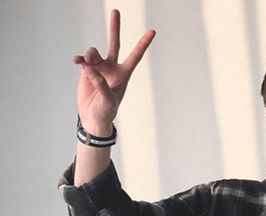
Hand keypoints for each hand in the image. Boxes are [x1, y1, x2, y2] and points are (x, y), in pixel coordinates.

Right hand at [73, 8, 155, 133]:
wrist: (93, 118)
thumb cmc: (106, 112)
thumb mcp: (107, 101)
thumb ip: (100, 84)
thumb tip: (91, 68)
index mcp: (123, 75)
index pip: (135, 56)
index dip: (142, 44)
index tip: (152, 31)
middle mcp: (112, 68)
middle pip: (115, 43)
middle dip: (114, 27)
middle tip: (116, 11)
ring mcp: (100, 68)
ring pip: (94, 51)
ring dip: (89, 55)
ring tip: (85, 64)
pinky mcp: (88, 70)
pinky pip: (83, 59)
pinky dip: (80, 59)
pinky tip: (76, 62)